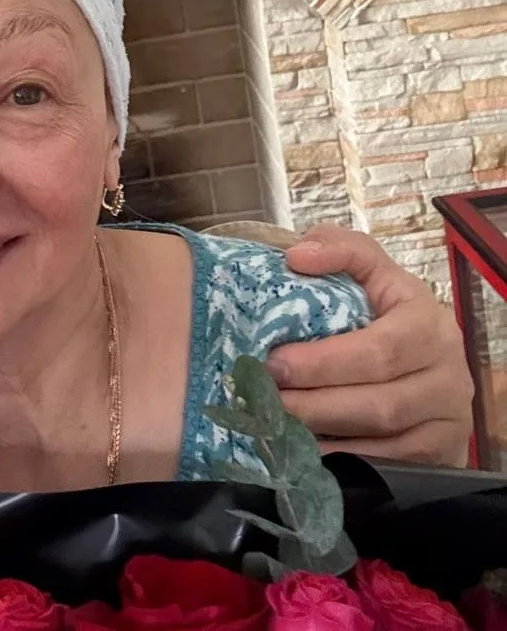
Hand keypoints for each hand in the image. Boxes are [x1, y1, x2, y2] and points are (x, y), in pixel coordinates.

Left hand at [266, 224, 473, 465]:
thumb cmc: (384, 309)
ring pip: (382, 438)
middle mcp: (448, 375)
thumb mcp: (369, 269)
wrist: (422, 355)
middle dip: (314, 402)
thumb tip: (298, 256)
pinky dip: (342, 459)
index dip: (324, 362)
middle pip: (379, 402)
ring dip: (323, 433)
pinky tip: (305, 448)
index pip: (379, 349)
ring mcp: (447, 420)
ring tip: (276, 420)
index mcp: (428, 323)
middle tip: (267, 396)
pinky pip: (387, 465)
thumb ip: (339, 249)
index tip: (275, 361)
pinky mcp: (438, 456)